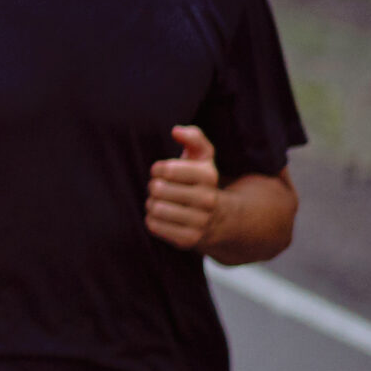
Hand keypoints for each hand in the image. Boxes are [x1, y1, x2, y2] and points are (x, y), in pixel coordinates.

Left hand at [146, 125, 219, 251]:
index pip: (167, 169)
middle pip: (158, 189)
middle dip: (154, 186)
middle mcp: (208, 199)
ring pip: (155, 208)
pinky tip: (162, 216)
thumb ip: (194, 137)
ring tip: (161, 202)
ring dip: (152, 204)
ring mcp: (200, 221)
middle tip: (161, 189)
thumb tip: (176, 130)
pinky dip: (152, 219)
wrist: (219, 219)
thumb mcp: (202, 157)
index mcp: (209, 176)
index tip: (162, 172)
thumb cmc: (201, 182)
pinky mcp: (189, 239)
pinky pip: (154, 225)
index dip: (158, 169)